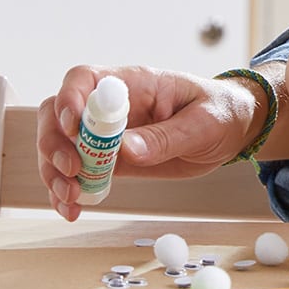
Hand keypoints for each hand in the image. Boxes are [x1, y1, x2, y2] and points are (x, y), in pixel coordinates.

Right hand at [38, 65, 266, 220]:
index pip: (85, 79)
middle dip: (54, 143)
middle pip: (57, 114)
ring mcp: (106, 133)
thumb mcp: (203, 123)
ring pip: (59, 145)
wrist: (233, 129)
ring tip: (70, 197)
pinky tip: (71, 208)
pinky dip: (67, 190)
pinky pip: (78, 172)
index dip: (69, 100)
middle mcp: (112, 106)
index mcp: (135, 84)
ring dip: (54, 172)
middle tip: (72, 171)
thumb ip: (166, 137)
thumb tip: (126, 150)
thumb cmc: (221, 112)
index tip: (72, 129)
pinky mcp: (110, 160)